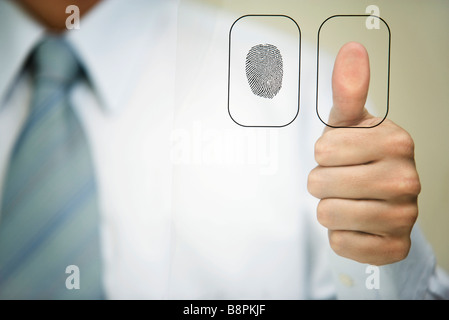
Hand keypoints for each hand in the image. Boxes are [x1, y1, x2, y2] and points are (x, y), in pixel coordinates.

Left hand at [308, 42, 420, 265]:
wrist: (381, 197)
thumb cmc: (359, 158)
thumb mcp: (350, 122)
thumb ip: (348, 89)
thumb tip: (352, 50)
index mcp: (395, 141)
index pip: (323, 150)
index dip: (323, 154)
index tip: (340, 154)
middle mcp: (406, 178)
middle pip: (321, 184)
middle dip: (322, 183)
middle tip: (341, 180)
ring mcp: (403, 216)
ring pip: (328, 214)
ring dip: (330, 209)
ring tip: (347, 200)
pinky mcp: (394, 247)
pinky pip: (341, 243)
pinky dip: (341, 235)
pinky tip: (356, 224)